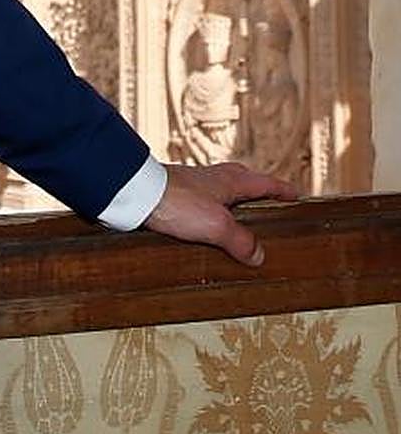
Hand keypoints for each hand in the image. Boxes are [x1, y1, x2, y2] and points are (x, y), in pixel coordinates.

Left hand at [142, 162, 299, 265]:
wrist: (136, 193)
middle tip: (268, 204)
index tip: (296, 195)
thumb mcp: (217, 226)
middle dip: (257, 192)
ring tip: (238, 221)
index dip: (282, 190)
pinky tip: (205, 226)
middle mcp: (214, 178)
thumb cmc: (176, 202)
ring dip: (232, 203)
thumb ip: (240, 241)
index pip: (265, 183)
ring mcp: (193, 185)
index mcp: (231, 181)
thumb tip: (259, 255)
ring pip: (220, 191)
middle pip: (243, 181)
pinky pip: (201, 202)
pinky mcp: (175, 195)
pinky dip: (210, 212)